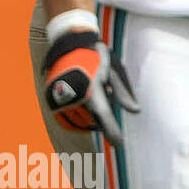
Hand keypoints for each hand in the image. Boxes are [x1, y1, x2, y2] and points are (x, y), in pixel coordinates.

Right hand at [42, 29, 138, 143]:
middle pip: (92, 121)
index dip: (112, 133)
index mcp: (91, 88)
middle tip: (104, 102)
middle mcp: (74, 95)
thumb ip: (123, 93)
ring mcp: (60, 97)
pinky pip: (64, 120)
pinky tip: (82, 115)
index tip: (119, 144)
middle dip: (102, 120)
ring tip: (92, 103)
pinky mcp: (52, 98)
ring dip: (89, 121)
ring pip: (78, 122)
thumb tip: (135, 111)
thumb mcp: (113, 70)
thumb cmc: (95, 56)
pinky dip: (75, 122)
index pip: (103, 117)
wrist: (69, 43)